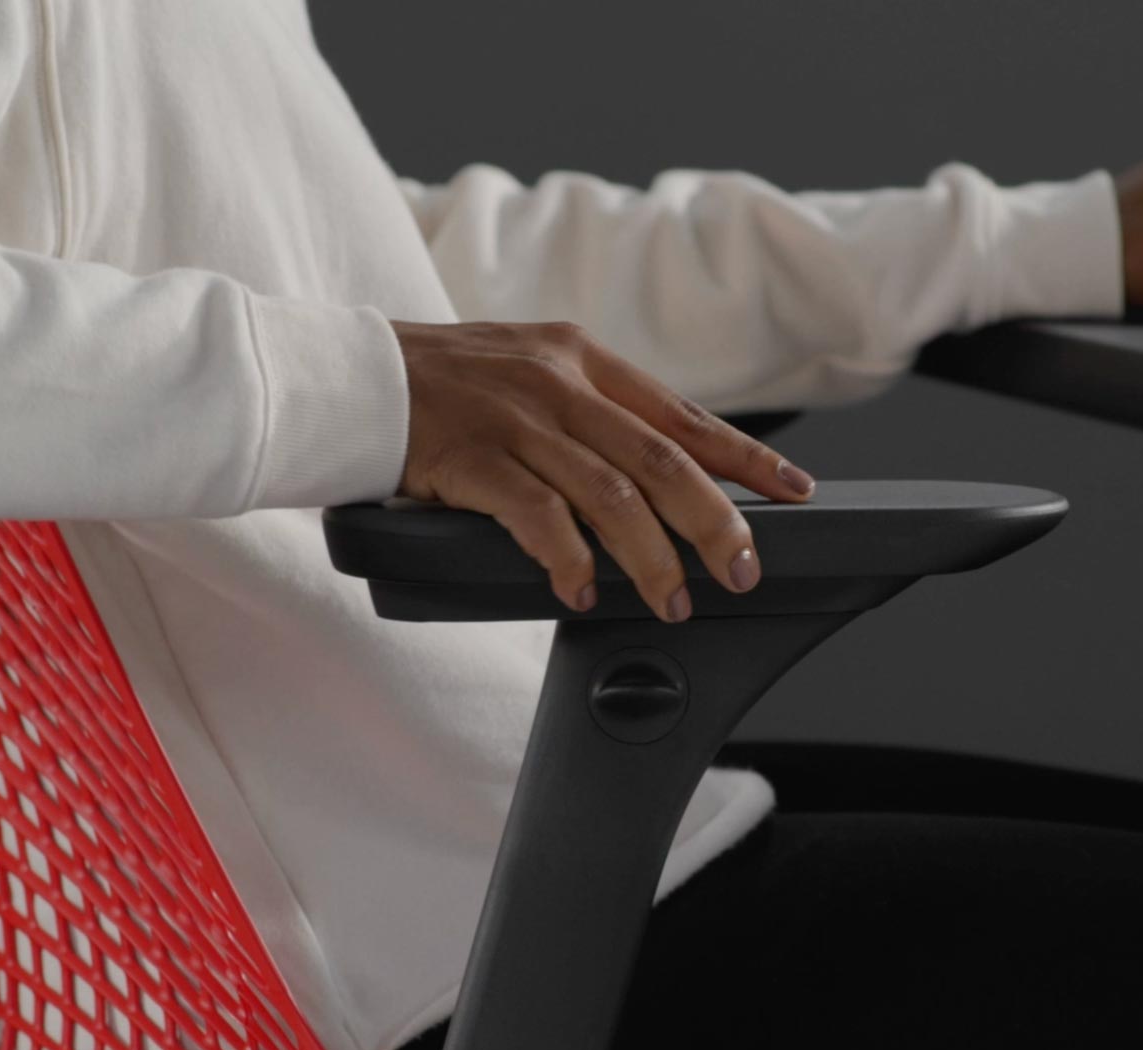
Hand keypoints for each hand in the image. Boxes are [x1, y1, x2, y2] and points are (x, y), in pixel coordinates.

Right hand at [393, 320, 815, 621]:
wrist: (350, 376)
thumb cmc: (440, 384)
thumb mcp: (526, 370)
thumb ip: (586, 409)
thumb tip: (653, 470)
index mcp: (581, 358)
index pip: (682, 415)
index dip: (744, 459)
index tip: (792, 492)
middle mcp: (558, 384)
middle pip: (662, 461)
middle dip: (715, 522)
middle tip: (744, 569)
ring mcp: (516, 420)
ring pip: (612, 496)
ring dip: (652, 557)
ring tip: (672, 599)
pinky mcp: (471, 458)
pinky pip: (538, 516)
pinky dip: (568, 559)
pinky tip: (582, 590)